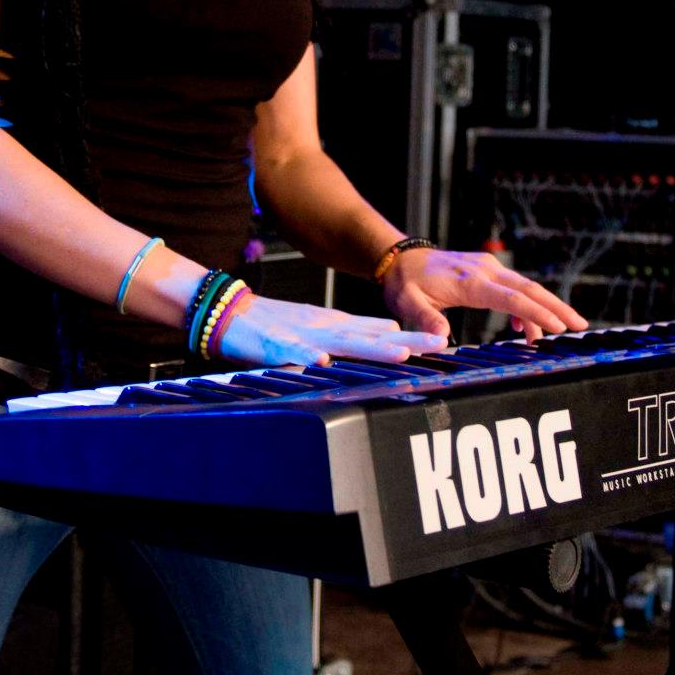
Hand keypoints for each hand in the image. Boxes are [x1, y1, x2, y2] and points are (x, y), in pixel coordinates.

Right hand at [217, 294, 447, 368]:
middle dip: (406, 341)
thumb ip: (355, 329)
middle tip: (439, 343)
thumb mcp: (322, 325)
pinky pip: (291, 353)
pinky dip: (306, 356)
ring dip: (370, 347)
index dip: (413, 336)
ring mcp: (301, 336)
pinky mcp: (274, 345)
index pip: (382, 331)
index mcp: (337, 326)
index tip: (444, 339)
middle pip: (372, 337)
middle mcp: (326, 329)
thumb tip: (394, 330)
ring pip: (341, 343)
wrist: (230, 313)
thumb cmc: (276, 323)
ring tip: (399, 352)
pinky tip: (321, 362)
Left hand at [381, 248, 587, 344]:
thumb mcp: (408, 303)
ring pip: (525, 287)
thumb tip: (441, 340)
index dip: (535, 313)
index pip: (511, 298)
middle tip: (580, 325)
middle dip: (557, 308)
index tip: (557, 326)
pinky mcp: (487, 270)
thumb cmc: (405, 283)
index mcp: (470, 282)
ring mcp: (488, 268)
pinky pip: (513, 288)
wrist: (401, 259)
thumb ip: (426, 321)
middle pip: (529, 289)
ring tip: (558, 331)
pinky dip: (524, 306)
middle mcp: (484, 271)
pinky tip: (522, 327)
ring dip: (544, 308)